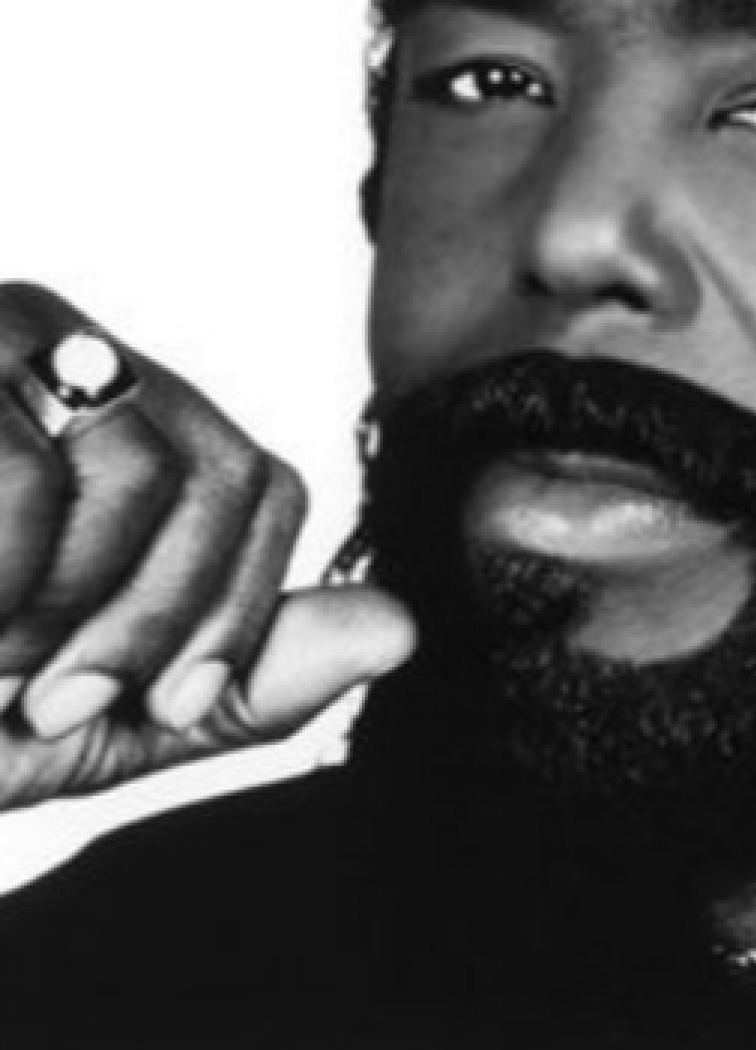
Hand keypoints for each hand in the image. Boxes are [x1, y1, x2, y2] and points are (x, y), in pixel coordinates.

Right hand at [0, 283, 415, 810]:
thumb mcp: (94, 712)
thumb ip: (242, 678)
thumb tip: (409, 628)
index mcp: (124, 422)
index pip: (265, 484)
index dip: (238, 607)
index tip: (166, 704)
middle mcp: (70, 350)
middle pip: (219, 470)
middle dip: (157, 619)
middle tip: (49, 698)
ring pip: (132, 468)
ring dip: (56, 610)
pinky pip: (24, 480)